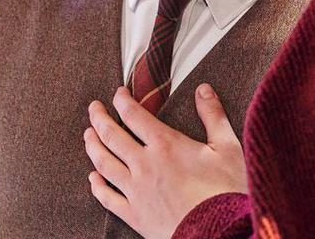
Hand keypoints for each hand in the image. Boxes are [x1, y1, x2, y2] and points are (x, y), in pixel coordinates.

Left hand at [84, 83, 246, 238]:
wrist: (222, 232)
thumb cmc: (226, 191)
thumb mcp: (227, 147)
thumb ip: (213, 115)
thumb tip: (203, 89)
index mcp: (165, 144)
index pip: (134, 115)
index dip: (122, 100)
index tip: (118, 93)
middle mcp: (144, 164)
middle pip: (111, 136)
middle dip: (99, 118)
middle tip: (93, 107)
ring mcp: (136, 190)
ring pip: (104, 163)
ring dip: (92, 146)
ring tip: (87, 135)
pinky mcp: (134, 215)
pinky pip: (107, 198)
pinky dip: (97, 186)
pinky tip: (92, 178)